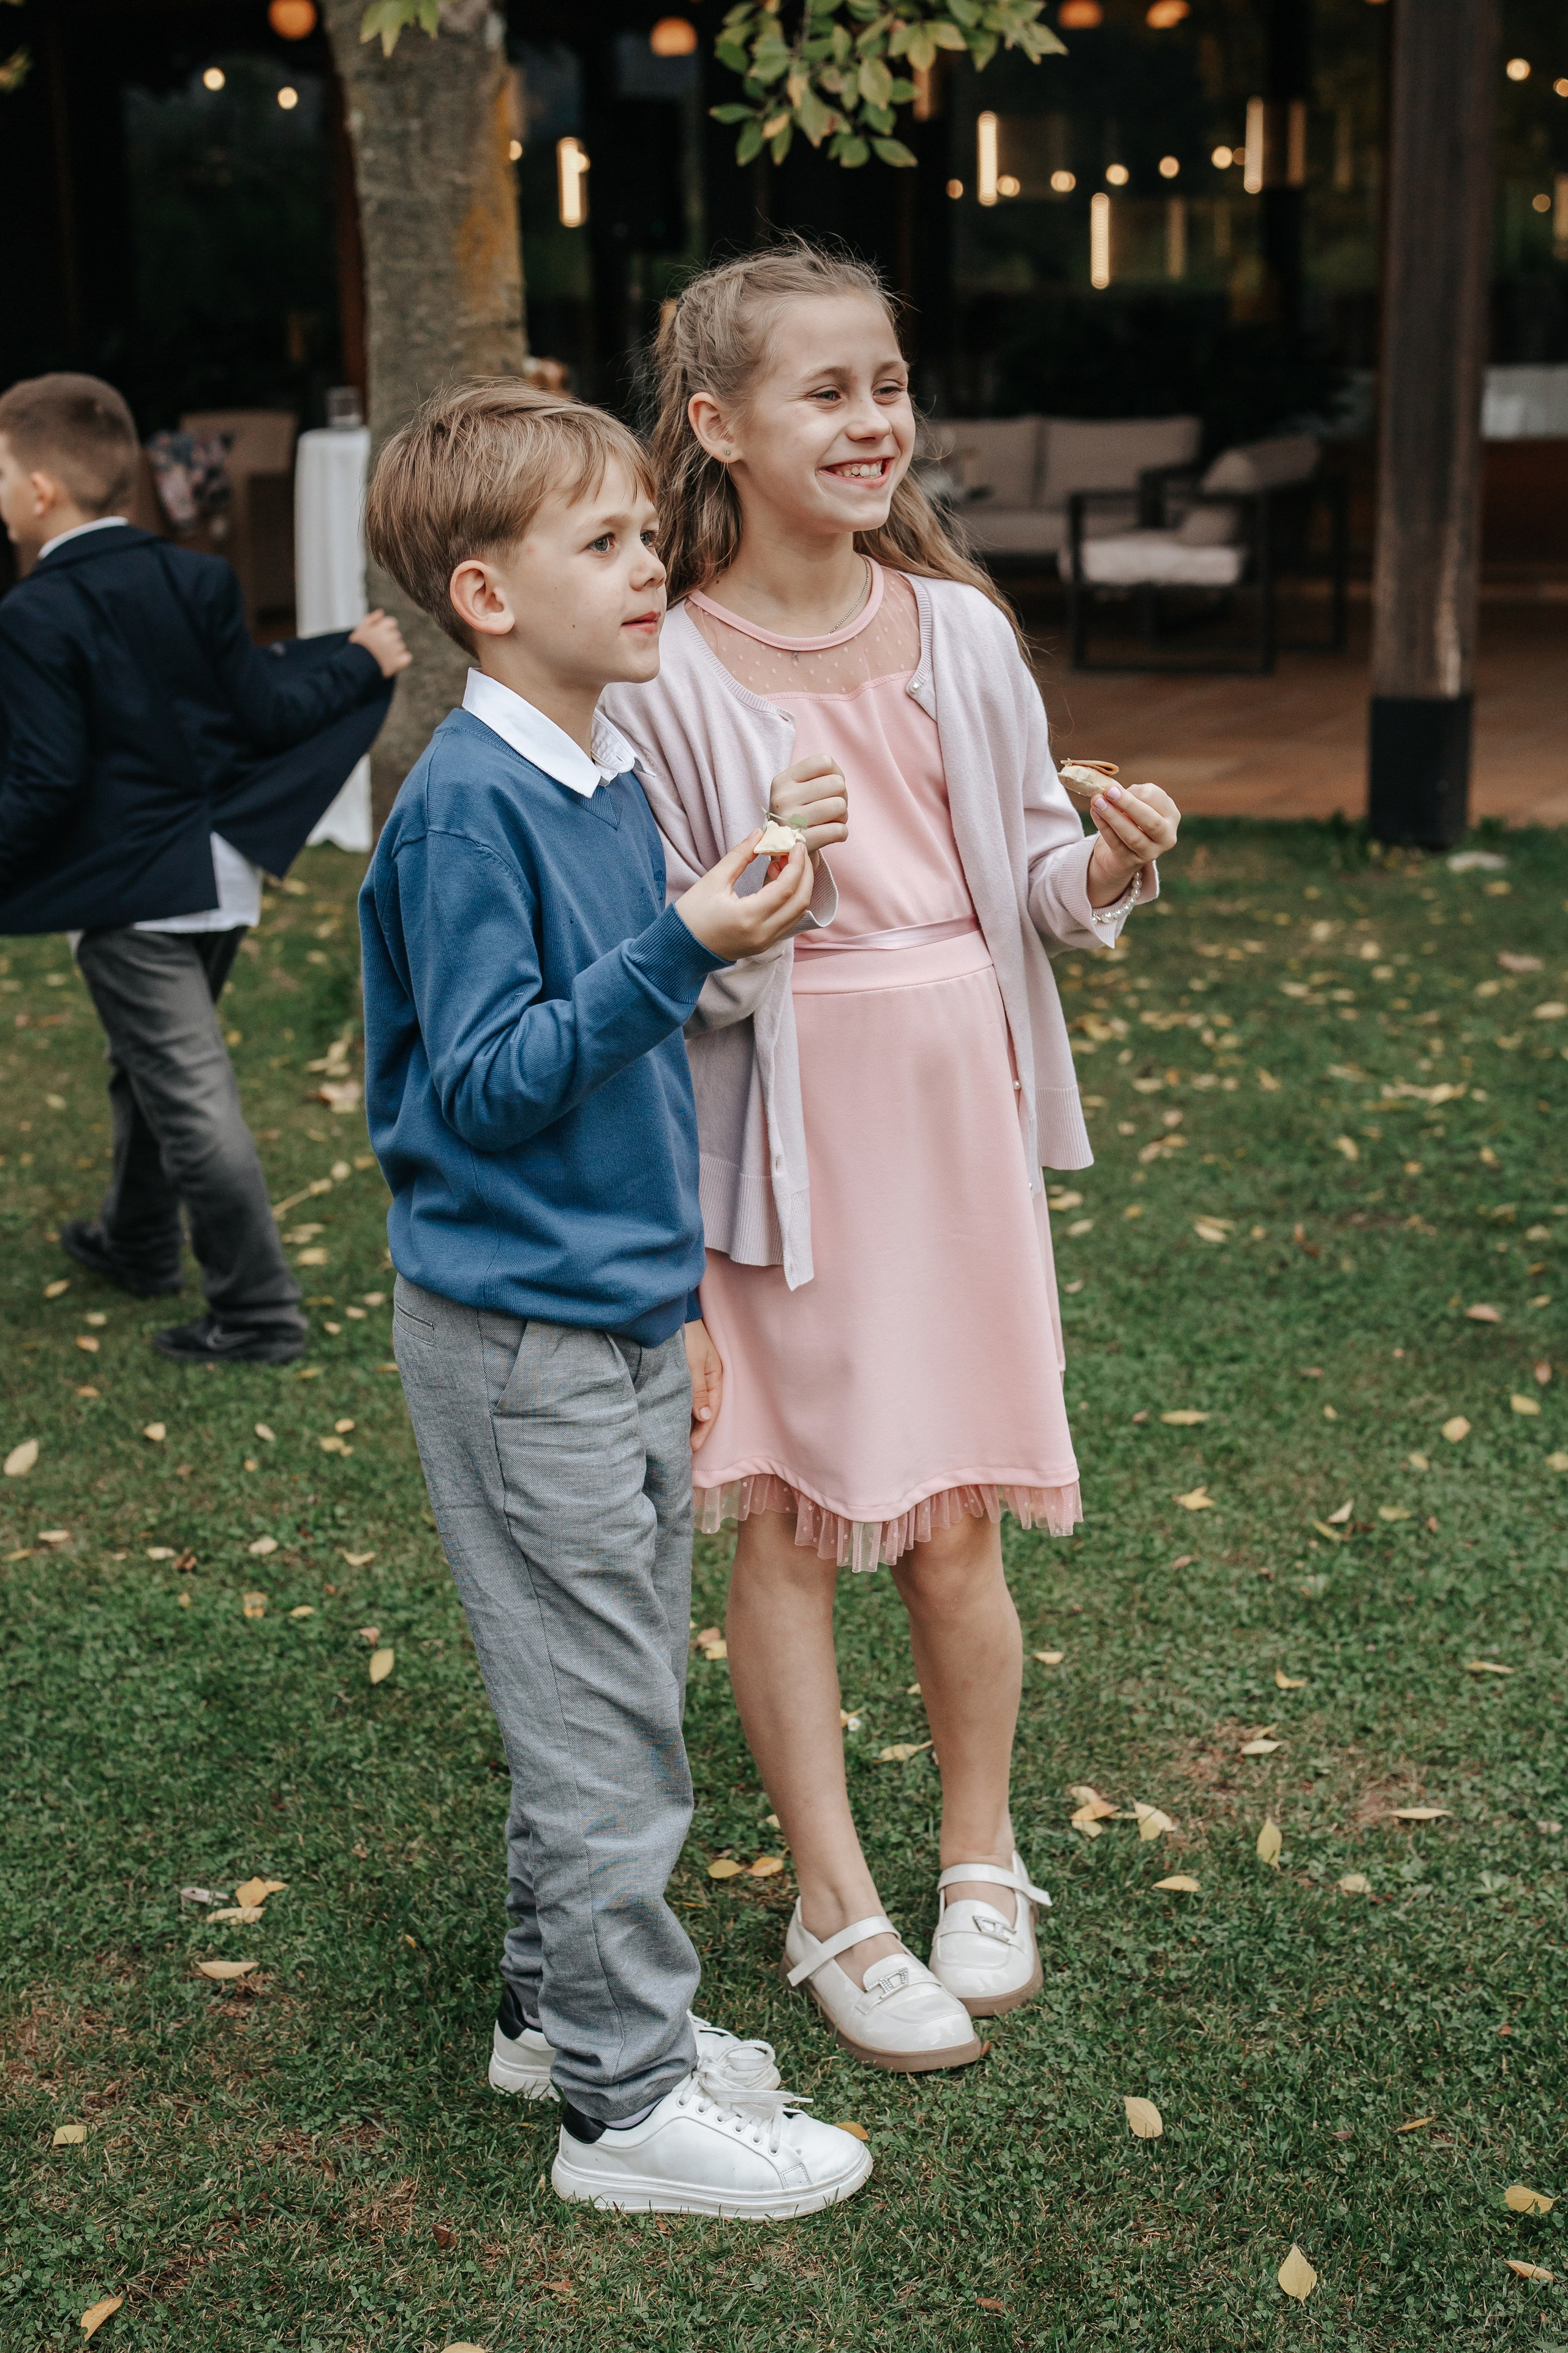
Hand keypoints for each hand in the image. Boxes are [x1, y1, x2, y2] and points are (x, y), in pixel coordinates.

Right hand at [349, 609, 412, 677]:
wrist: (355, 669)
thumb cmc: (357, 648)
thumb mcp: (359, 630)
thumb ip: (370, 619)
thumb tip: (381, 612)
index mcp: (380, 628)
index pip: (392, 623)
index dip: (386, 629)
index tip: (378, 637)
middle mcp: (388, 638)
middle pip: (396, 635)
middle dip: (389, 641)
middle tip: (378, 649)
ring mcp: (394, 650)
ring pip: (401, 646)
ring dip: (394, 651)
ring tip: (382, 657)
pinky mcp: (397, 663)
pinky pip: (407, 657)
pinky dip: (402, 660)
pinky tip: (393, 662)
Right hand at [675, 832, 814, 960]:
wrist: (681, 948)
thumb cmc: (692, 915)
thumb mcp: (713, 880)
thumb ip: (740, 856)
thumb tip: (759, 834)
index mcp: (748, 917)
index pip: (786, 888)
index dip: (796, 864)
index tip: (795, 844)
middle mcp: (762, 934)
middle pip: (800, 901)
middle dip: (804, 873)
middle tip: (796, 851)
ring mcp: (766, 942)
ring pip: (798, 912)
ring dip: (798, 885)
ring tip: (783, 863)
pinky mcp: (765, 944)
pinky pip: (788, 919)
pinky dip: (790, 898)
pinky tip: (777, 880)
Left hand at [684, 1318, 723, 1454]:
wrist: (672, 1315)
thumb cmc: (685, 1337)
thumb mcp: (692, 1365)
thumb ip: (697, 1392)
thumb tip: (704, 1418)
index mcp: (716, 1377)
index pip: (711, 1410)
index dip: (702, 1430)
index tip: (691, 1447)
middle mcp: (708, 1378)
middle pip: (705, 1410)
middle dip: (696, 1430)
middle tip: (685, 1450)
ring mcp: (698, 1375)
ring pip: (695, 1404)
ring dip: (689, 1421)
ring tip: (680, 1439)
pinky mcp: (686, 1373)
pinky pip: (687, 1396)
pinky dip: (683, 1409)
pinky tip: (676, 1418)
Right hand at [766, 754, 847, 858]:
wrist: (785, 849)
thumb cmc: (798, 814)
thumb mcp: (797, 789)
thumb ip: (819, 776)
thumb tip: (840, 779)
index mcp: (782, 780)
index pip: (824, 762)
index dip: (836, 774)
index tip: (829, 788)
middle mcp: (782, 799)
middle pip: (837, 784)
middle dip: (841, 796)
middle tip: (831, 807)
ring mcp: (790, 822)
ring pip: (840, 806)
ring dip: (842, 816)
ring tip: (830, 821)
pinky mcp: (802, 843)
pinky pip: (839, 831)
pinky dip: (842, 833)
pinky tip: (831, 834)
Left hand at [1087, 780, 1178, 906]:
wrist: (1124, 852)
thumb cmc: (1132, 819)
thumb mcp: (1137, 804)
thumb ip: (1131, 795)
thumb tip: (1113, 790)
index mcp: (1171, 816)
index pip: (1158, 800)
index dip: (1137, 792)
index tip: (1116, 786)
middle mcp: (1166, 837)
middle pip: (1151, 821)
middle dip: (1129, 804)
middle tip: (1109, 791)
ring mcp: (1150, 853)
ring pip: (1132, 836)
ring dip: (1113, 817)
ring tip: (1097, 801)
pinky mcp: (1131, 862)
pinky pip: (1117, 844)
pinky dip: (1104, 828)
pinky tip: (1095, 814)